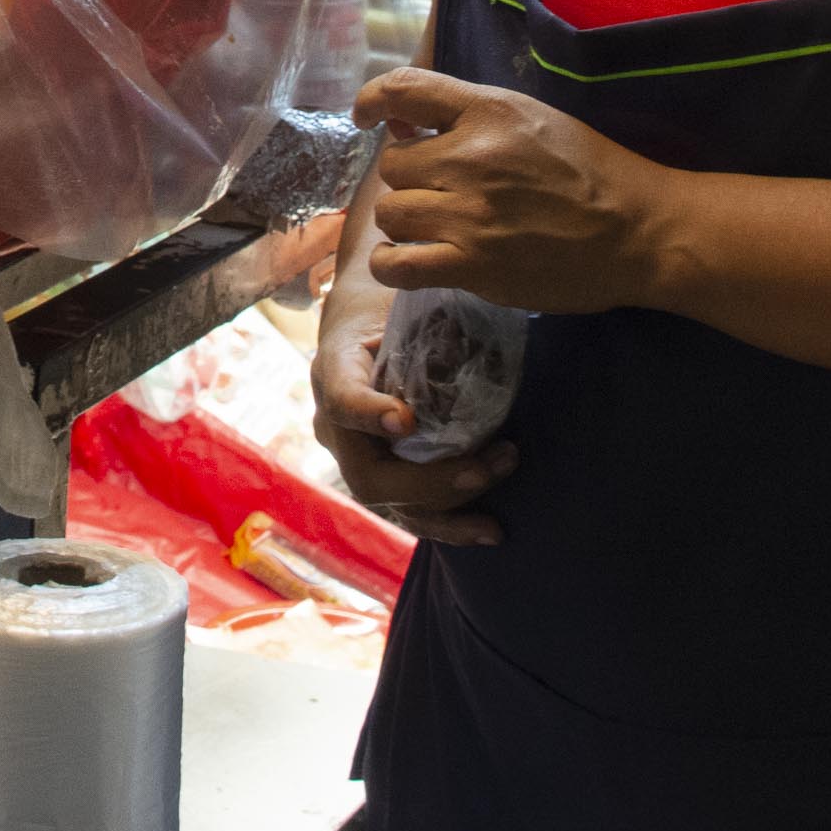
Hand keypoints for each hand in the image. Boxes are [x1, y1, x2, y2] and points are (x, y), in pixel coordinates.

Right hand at [310, 250, 514, 544]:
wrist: (368, 325)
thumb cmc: (391, 306)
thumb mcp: (399, 299)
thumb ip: (424, 320)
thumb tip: (466, 330)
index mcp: (333, 369)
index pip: (340, 397)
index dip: (367, 413)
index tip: (405, 420)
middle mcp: (335, 425)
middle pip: (369, 474)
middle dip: (432, 480)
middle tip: (485, 467)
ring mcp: (356, 458)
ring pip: (391, 505)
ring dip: (449, 510)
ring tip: (497, 515)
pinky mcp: (384, 480)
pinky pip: (410, 512)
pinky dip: (450, 525)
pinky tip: (489, 531)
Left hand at [352, 67, 674, 315]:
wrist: (640, 231)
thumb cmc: (591, 170)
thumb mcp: (531, 117)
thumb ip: (467, 114)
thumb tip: (398, 121)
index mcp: (489, 111)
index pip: (402, 89)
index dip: (371, 100)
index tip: (367, 116)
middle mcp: (471, 158)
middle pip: (392, 164)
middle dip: (411, 177)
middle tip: (443, 190)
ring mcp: (470, 215)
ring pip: (391, 211)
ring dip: (406, 220)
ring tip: (437, 226)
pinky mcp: (473, 266)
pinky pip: (396, 264)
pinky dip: (392, 264)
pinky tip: (408, 260)